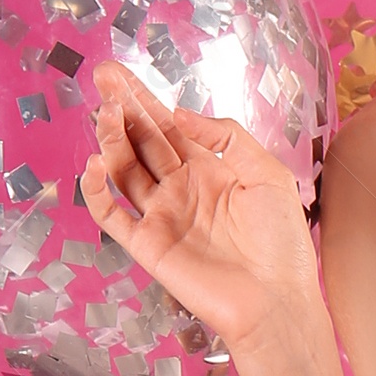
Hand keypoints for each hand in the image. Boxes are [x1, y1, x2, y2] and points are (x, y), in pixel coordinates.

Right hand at [80, 60, 324, 352]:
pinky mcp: (148, 245)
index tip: (120, 74)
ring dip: (112, 140)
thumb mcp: (267, 174)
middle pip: (143, 141)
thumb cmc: (281, 242)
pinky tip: (94, 163)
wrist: (277, 300)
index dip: (145, 101)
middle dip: (123, 108)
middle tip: (103, 76)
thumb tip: (180, 115)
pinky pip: (113, 216)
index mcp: (211, 170)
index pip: (170, 128)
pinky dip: (98, 192)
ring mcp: (162, 215)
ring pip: (126, 170)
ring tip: (104, 111)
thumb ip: (228, 138)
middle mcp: (182, 189)